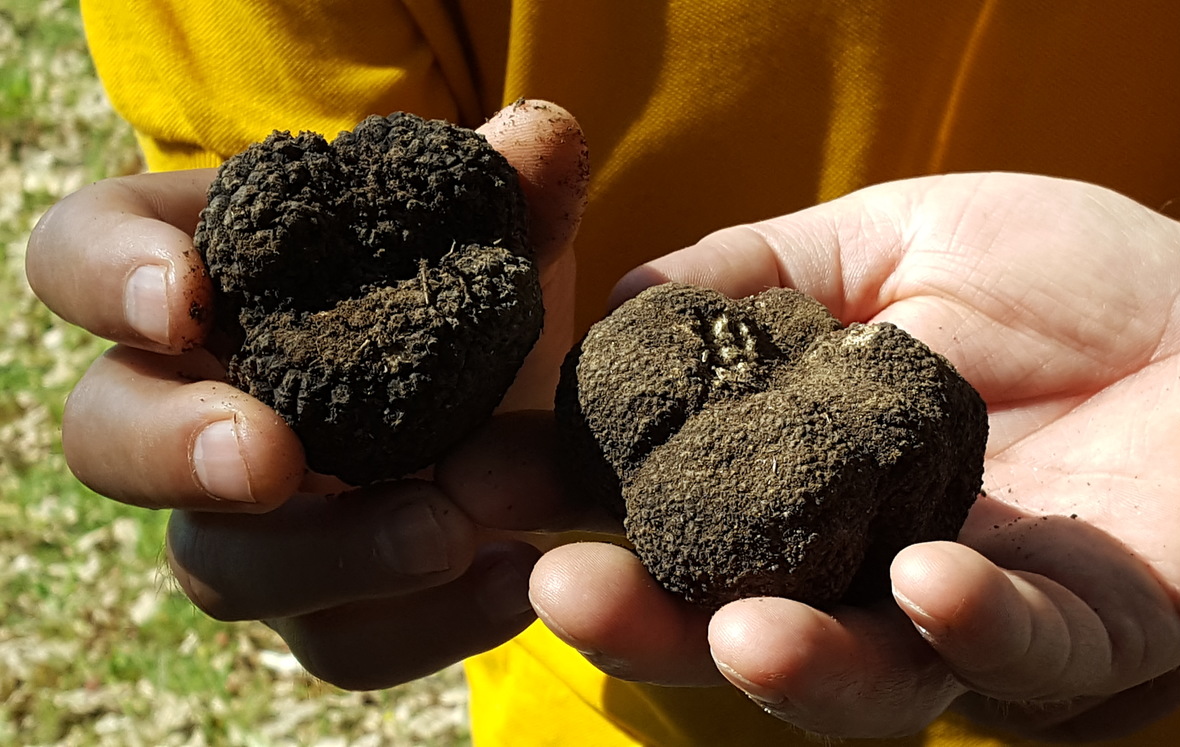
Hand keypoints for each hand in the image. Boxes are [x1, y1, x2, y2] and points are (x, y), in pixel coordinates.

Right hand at [26, 100, 590, 688]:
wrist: (535, 427)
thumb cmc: (476, 310)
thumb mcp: (503, 248)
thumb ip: (513, 198)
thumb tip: (542, 139)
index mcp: (210, 284)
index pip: (81, 258)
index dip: (107, 276)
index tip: (184, 294)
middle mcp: (194, 407)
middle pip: (104, 438)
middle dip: (172, 448)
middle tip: (270, 454)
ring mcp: (250, 523)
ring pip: (222, 567)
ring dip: (330, 553)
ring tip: (449, 529)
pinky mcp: (323, 606)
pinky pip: (339, 643)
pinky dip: (426, 624)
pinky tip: (513, 580)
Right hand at [526, 173, 1179, 738]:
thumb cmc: (1059, 274)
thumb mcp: (881, 246)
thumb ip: (755, 275)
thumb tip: (615, 301)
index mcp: (819, 501)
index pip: (686, 531)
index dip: (592, 520)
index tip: (490, 495)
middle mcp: (881, 581)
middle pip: (753, 636)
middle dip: (658, 628)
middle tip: (564, 592)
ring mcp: (988, 618)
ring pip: (879, 681)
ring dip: (797, 665)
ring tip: (732, 630)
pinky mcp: (1106, 632)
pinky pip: (1033, 655)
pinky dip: (974, 625)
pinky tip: (923, 580)